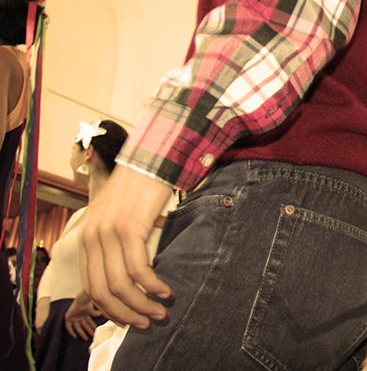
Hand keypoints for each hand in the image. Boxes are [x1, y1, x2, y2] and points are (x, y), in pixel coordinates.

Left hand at [64, 291, 102, 340]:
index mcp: (86, 312)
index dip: (92, 326)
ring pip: (78, 327)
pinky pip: (68, 327)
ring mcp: (74, 316)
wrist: (81, 300)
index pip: (89, 321)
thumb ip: (95, 313)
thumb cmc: (87, 303)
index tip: (96, 331)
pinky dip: (71, 331)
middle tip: (93, 336)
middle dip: (89, 331)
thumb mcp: (92, 310)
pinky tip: (75, 336)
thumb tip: (100, 314)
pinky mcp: (68, 317)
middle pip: (84, 325)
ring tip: (86, 339)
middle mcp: (80, 315)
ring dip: (82, 333)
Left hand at [79, 165, 173, 328]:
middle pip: (103, 292)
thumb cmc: (140, 187)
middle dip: (126, 314)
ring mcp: (108, 234)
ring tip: (161, 311)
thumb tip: (134, 274)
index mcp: (87, 238)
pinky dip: (152, 285)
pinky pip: (138, 269)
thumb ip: (118, 242)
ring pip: (121, 285)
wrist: (150, 157)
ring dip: (142, 304)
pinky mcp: (128, 229)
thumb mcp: (119, 217)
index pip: (92, 286)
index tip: (131, 319)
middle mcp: (92, 238)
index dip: (111, 310)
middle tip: (148, 322)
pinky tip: (165, 290)